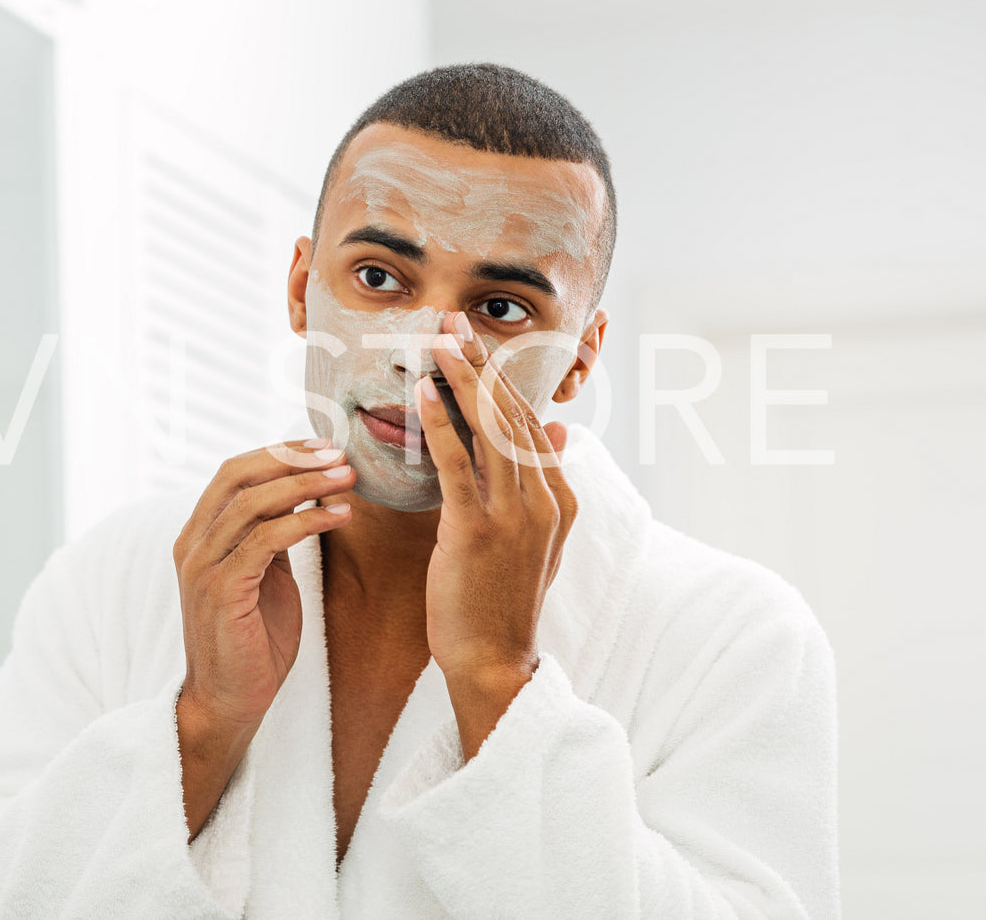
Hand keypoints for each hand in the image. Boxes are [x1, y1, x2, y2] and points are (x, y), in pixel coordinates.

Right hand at [172, 439, 355, 834]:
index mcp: (198, 535)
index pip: (232, 471)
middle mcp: (192, 544)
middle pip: (238, 475)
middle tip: (340, 454)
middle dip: (292, 458)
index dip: (278, 450)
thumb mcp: (263, 575)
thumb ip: (269, 535)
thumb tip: (300, 492)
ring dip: (305, 484)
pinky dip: (306, 522)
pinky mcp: (222, 590)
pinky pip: (265, 540)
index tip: (323, 444)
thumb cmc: (253, 641)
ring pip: (252, 502)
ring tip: (349, 478)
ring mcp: (202, 566)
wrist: (230, 701)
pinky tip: (340, 516)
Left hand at [417, 312, 578, 755]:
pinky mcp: (478, 533)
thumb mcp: (534, 539)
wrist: (495, 663)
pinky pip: (459, 468)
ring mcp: (515, 516)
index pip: (529, 422)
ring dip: (462, 381)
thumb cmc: (501, 601)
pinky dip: (443, 428)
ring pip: (491, 431)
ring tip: (438, 341)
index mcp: (560, 499)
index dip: (500, 378)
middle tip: (451, 322)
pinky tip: (424, 397)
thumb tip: (558, 432)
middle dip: (481, 364)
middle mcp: (545, 500)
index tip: (472, 342)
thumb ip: (542, 484)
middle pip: (513, 415)